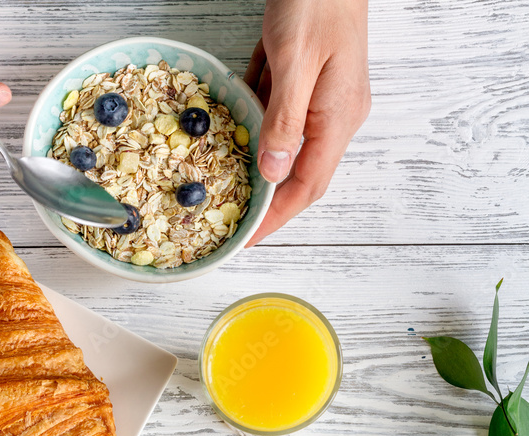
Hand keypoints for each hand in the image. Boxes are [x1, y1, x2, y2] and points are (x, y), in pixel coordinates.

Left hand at [245, 0, 369, 244]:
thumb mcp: (295, 60)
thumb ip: (285, 120)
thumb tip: (273, 172)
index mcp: (338, 117)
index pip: (308, 186)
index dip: (278, 216)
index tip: (249, 237)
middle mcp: (337, 114)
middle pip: (302, 172)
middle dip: (270, 198)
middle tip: (238, 218)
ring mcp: (327, 96)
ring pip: (290, 144)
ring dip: (263, 163)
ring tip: (233, 185)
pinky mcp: (313, 77)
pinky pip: (284, 113)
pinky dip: (262, 123)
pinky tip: (241, 127)